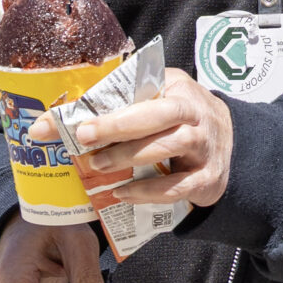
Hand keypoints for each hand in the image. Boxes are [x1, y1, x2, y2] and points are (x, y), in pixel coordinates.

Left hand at [33, 68, 233, 209]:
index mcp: (179, 88)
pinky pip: (177, 186)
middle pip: (160, 115)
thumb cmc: (180, 121)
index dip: (110, 103)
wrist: (234, 146)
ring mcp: (206, 146)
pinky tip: (122, 193)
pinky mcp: (208, 178)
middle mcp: (196, 114)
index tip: (81, 118)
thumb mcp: (158, 101)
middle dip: (120, 125)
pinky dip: (148, 192)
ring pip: (169, 146)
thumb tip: (48, 123)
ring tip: (98, 166)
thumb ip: (114, 106)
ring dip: (130, 157)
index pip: (143, 90)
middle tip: (85, 136)